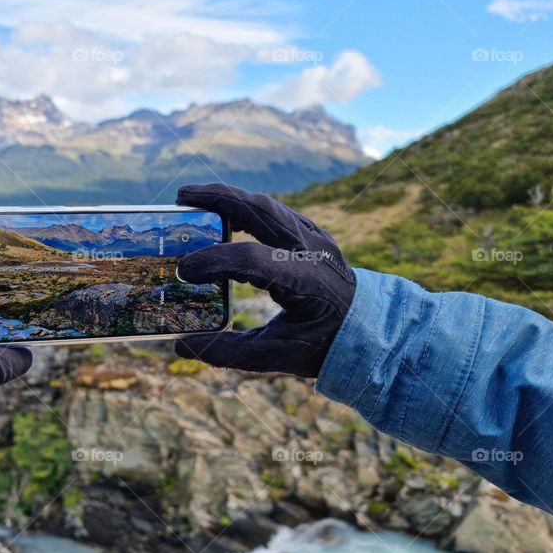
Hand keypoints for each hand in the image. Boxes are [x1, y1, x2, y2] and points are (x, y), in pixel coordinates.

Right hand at [174, 183, 355, 377]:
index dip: (215, 261)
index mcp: (305, 281)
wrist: (372, 330)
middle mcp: (312, 251)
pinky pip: (274, 212)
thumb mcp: (276, 355)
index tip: (183, 270)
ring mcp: (316, 237)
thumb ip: (229, 351)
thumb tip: (180, 346)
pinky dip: (244, 207)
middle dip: (218, 200)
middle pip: (261, 211)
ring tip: (193, 197)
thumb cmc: (323, 344)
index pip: (253, 260)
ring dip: (229, 197)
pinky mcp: (313, 233)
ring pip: (268, 205)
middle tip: (180, 198)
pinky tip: (221, 211)